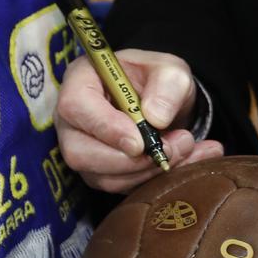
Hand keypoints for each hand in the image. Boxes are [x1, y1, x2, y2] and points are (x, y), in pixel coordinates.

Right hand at [56, 46, 222, 191]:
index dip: (106, 127)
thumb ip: (168, 85)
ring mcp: (82, 149)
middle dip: (129, 160)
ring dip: (147, 172)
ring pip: (102, 177)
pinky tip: (184, 162)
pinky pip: (120, 187)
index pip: (76, 106)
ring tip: (183, 151)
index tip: (139, 143)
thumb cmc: (156, 79)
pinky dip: (154, 180)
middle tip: (171, 148)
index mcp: (80, 80)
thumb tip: (156, 117)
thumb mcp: (170, 70)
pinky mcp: (99, 172)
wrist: (162, 102)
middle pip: (80, 152)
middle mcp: (73, 120)